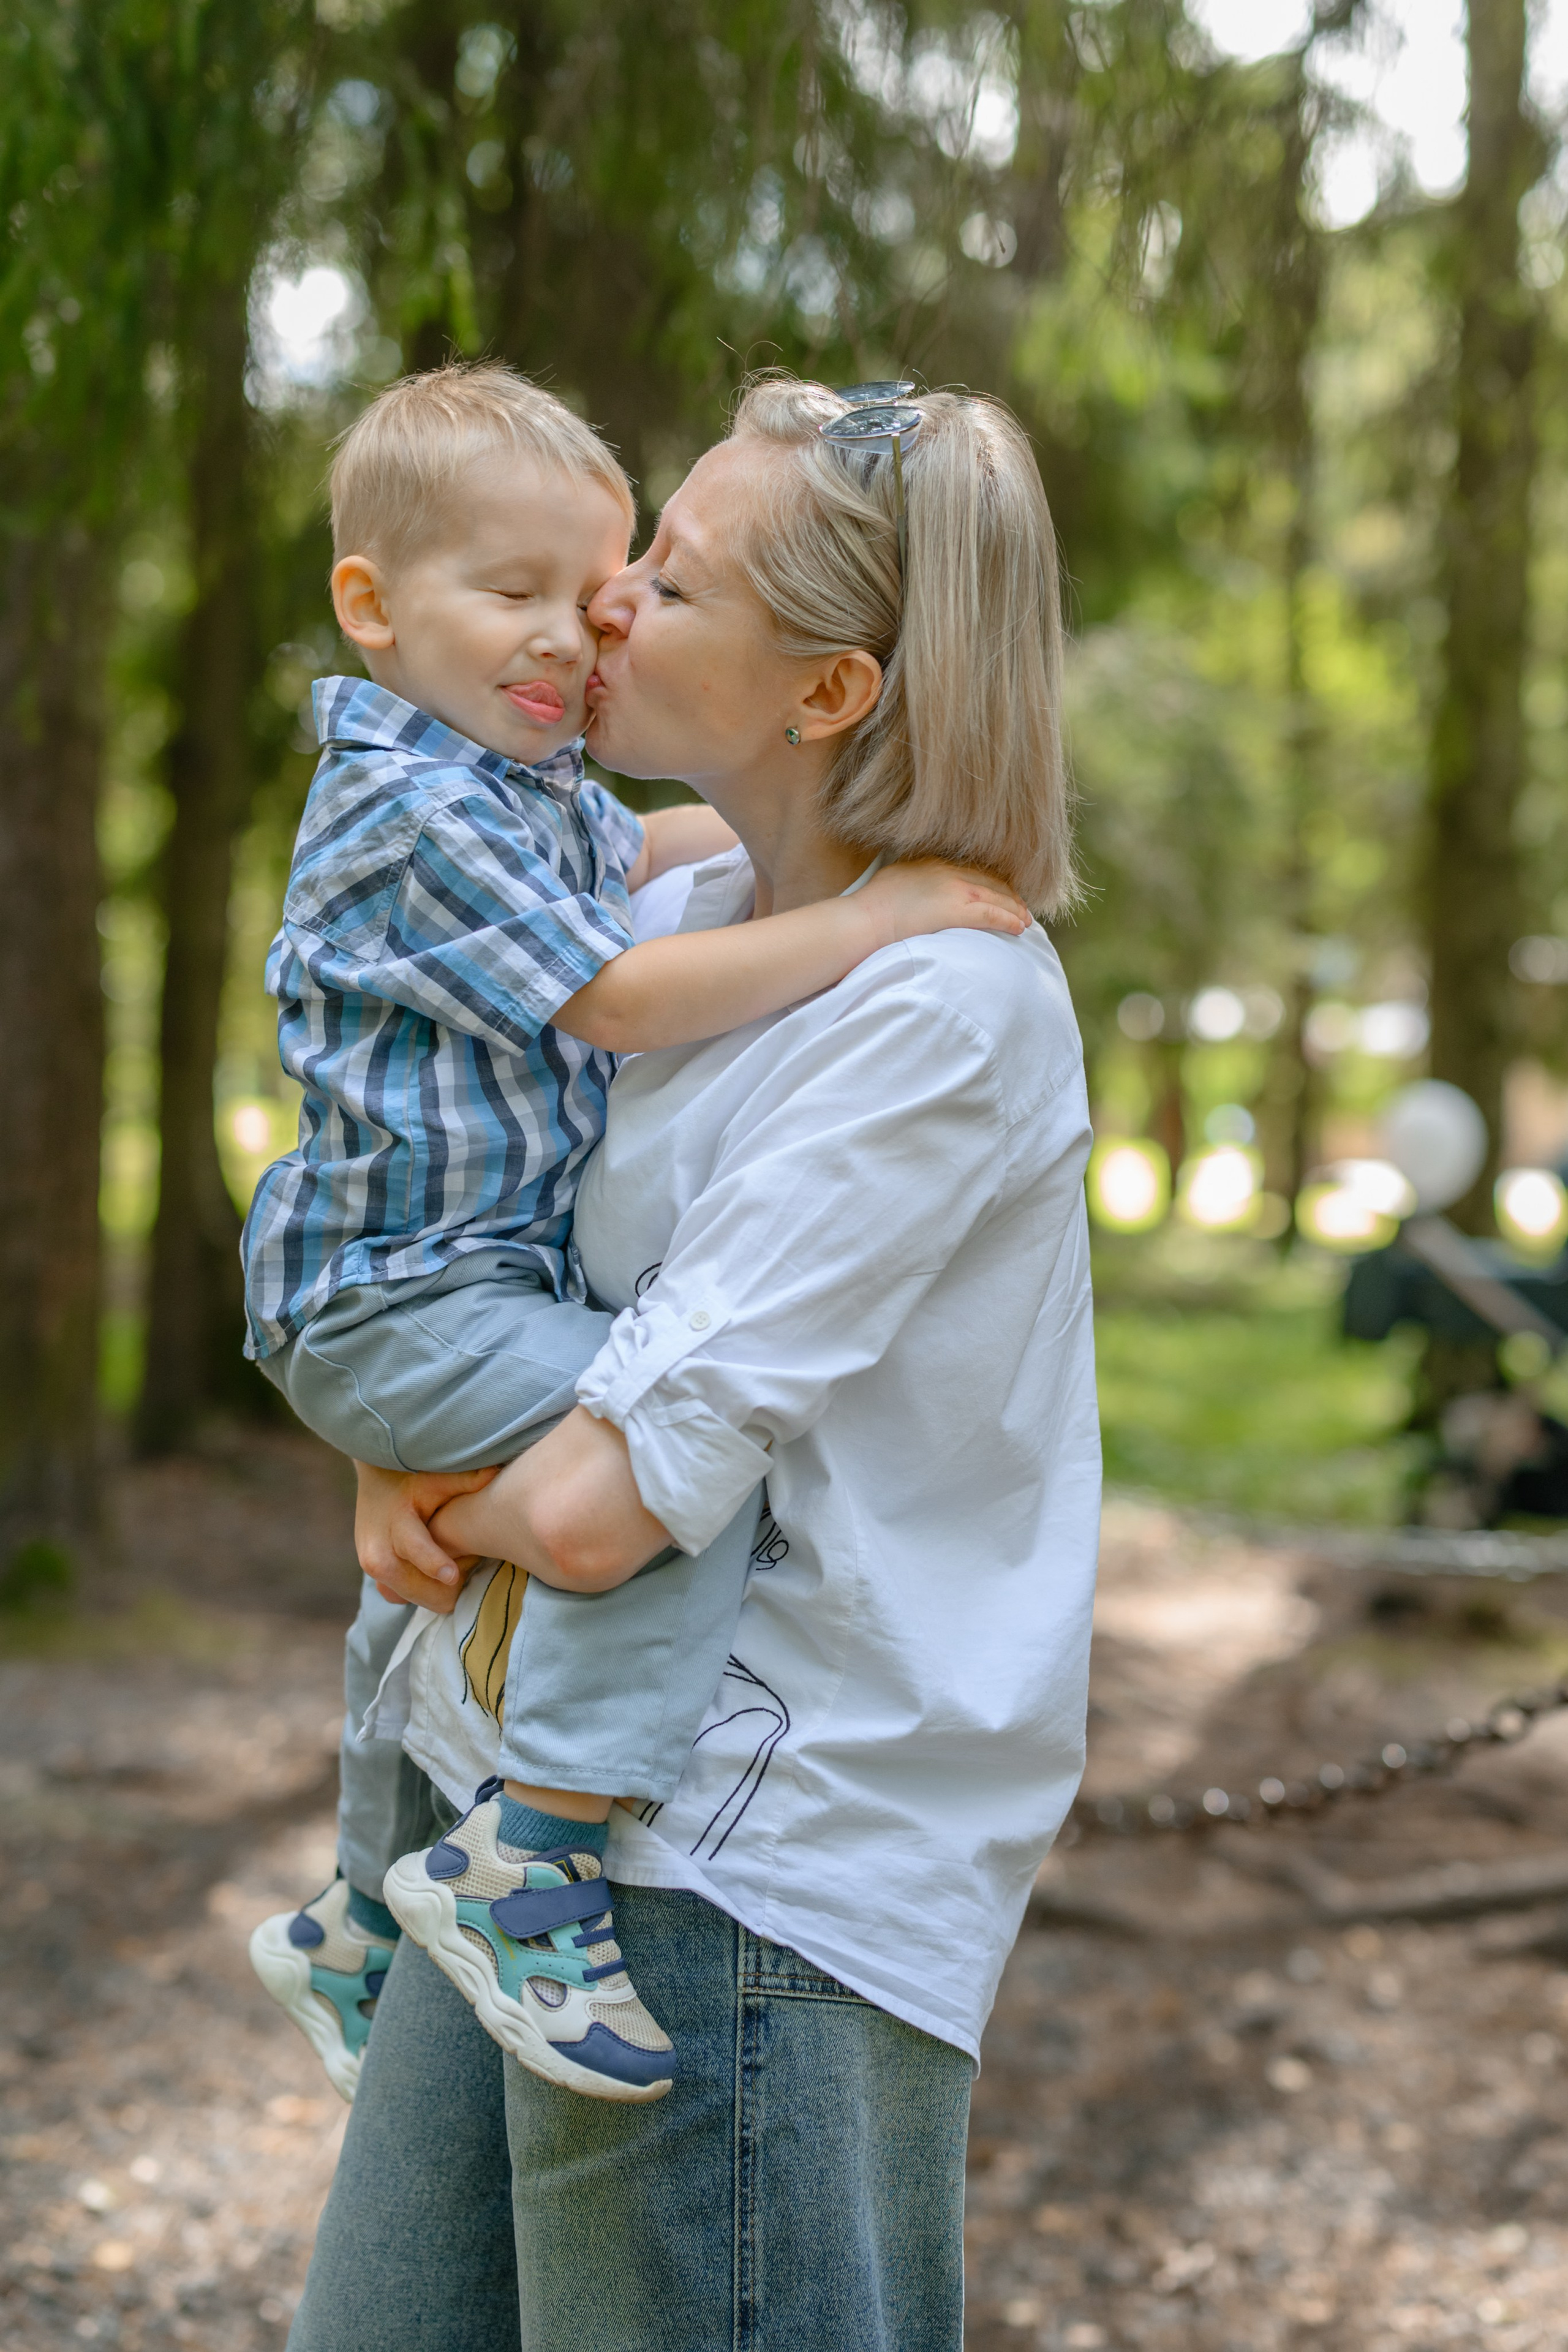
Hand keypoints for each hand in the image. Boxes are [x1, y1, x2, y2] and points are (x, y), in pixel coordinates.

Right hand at [354, 1461, 498, 1613]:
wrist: (377, 1484)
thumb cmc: (413, 1480)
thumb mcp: (436, 1478)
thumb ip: (465, 1480)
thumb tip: (495, 1472)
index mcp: (394, 1525)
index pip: (413, 1550)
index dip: (434, 1563)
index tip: (452, 1574)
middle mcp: (377, 1556)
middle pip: (423, 1591)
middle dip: (452, 1583)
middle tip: (470, 1559)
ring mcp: (375, 1573)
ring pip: (422, 1600)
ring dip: (441, 1588)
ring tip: (455, 1562)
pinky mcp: (378, 1581)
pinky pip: (410, 1599)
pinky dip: (427, 1591)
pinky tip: (438, 1571)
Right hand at [858, 859, 1029, 946]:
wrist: (864, 921)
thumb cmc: (872, 906)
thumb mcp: (897, 877)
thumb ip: (916, 877)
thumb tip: (922, 885)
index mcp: (935, 862)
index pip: (974, 870)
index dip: (994, 882)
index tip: (1004, 893)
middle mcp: (948, 871)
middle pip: (991, 881)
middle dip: (1010, 896)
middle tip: (1022, 908)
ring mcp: (954, 890)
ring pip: (996, 897)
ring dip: (1015, 910)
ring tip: (1025, 921)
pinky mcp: (956, 911)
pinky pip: (991, 914)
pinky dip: (1009, 920)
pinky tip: (1019, 927)